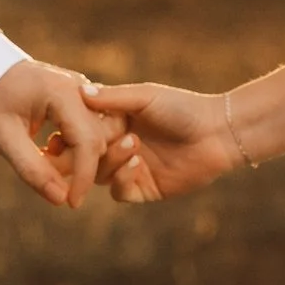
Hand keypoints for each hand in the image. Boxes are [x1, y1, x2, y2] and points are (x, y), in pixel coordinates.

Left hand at [0, 60, 117, 209]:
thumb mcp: (3, 137)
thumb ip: (32, 168)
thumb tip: (60, 199)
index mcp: (63, 91)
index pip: (89, 141)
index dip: (84, 177)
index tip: (72, 203)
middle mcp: (81, 88)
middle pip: (99, 139)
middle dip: (77, 166)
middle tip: (44, 168)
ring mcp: (84, 91)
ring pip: (99, 136)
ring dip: (77, 157)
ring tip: (45, 156)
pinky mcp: (82, 99)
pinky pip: (91, 130)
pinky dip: (75, 147)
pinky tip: (50, 148)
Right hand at [79, 83, 240, 203]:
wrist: (218, 133)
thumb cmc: (183, 107)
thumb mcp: (145, 97)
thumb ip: (112, 98)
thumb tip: (79, 93)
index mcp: (116, 122)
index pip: (82, 130)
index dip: (74, 131)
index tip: (67, 126)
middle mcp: (119, 146)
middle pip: (85, 156)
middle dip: (85, 151)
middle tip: (89, 144)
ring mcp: (131, 169)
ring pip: (100, 174)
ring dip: (110, 160)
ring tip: (131, 144)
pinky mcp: (144, 189)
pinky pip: (120, 191)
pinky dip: (121, 179)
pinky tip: (135, 163)